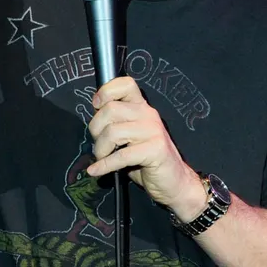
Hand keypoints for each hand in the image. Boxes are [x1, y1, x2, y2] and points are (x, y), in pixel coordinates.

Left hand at [85, 76, 200, 210]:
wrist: (174, 182)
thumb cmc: (146, 160)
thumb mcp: (130, 137)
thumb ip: (116, 124)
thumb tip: (93, 120)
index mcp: (142, 107)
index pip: (126, 84)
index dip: (106, 92)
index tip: (96, 106)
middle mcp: (149, 114)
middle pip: (110, 109)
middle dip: (96, 129)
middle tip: (99, 145)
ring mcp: (153, 131)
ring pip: (112, 132)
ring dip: (100, 149)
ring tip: (102, 158)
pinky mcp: (155, 150)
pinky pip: (121, 155)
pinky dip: (104, 165)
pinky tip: (96, 171)